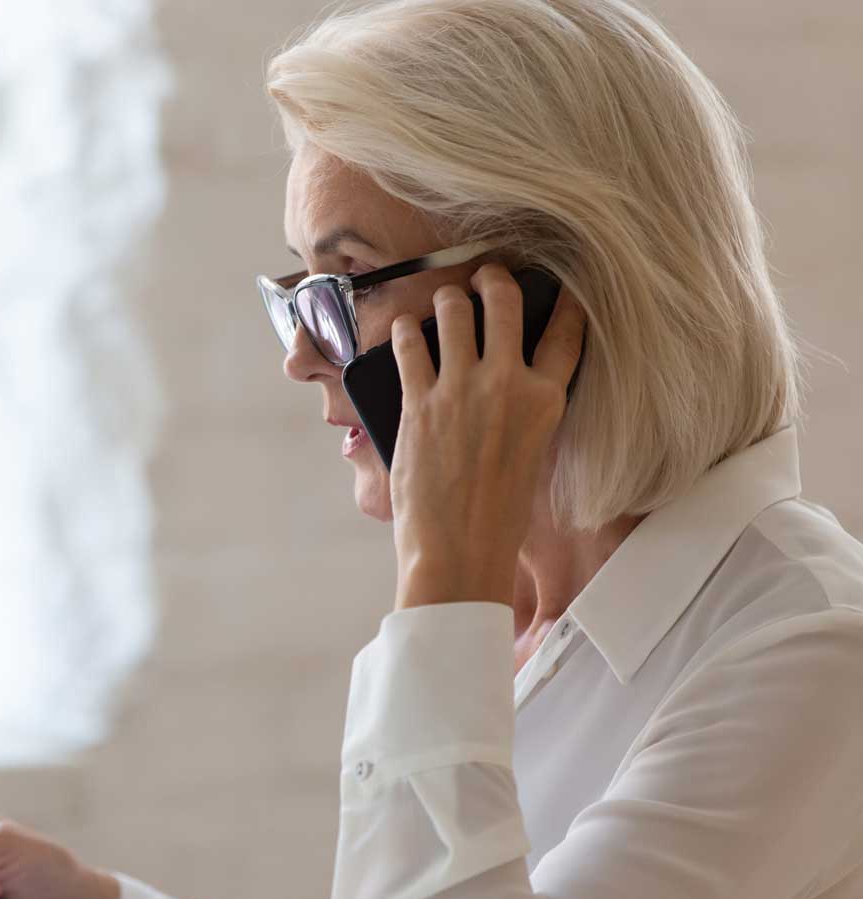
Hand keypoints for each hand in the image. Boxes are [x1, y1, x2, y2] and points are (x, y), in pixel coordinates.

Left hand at [387, 263, 584, 609]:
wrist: (459, 550)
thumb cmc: (497, 516)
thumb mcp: (531, 454)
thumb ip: (524, 412)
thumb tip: (507, 382)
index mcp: (546, 401)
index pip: (567, 333)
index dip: (565, 301)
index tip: (561, 284)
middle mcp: (507, 384)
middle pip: (505, 301)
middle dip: (493, 279)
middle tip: (486, 276)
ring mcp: (460, 389)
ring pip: (453, 310)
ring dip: (447, 298)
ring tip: (444, 300)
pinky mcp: (418, 401)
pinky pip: (408, 344)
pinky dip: (403, 331)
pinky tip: (403, 329)